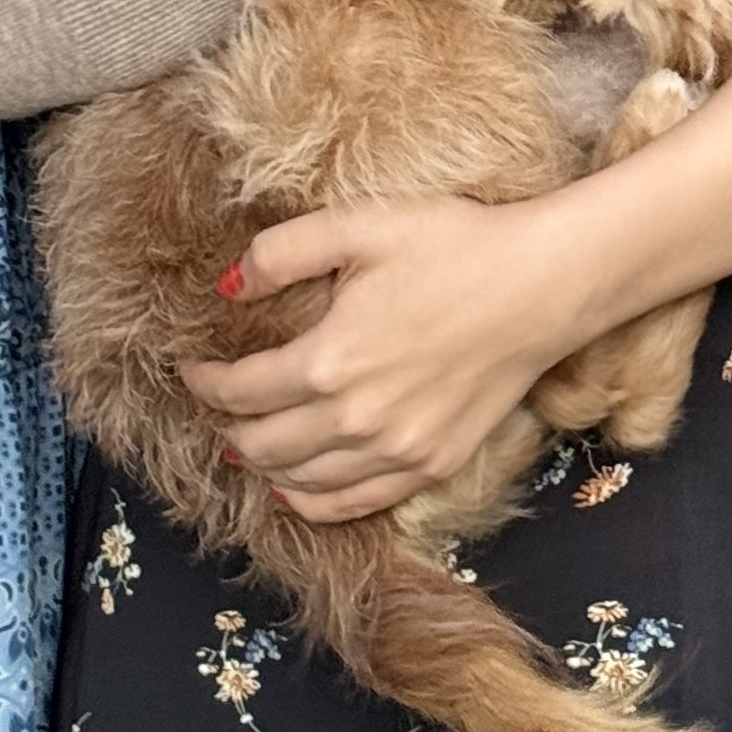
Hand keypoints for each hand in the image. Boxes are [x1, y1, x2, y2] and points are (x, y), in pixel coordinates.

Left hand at [183, 194, 586, 519]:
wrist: (541, 284)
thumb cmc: (453, 245)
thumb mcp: (360, 226)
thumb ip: (282, 253)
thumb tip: (227, 286)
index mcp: (329, 361)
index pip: (240, 391)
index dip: (205, 382)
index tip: (190, 367)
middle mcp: (356, 421)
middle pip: (262, 447)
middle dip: (228, 427)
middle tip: (219, 404)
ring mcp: (396, 451)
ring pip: (301, 485)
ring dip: (263, 467)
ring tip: (249, 443)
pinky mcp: (430, 465)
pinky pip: (352, 504)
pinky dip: (312, 502)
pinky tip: (298, 486)